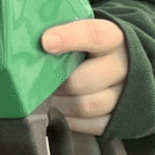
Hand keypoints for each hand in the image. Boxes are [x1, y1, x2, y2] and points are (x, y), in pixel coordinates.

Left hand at [41, 18, 127, 135]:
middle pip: (83, 79)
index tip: (45, 42)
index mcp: (113, 37)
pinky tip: (63, 109)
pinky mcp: (120, 117)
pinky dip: (72, 120)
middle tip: (40, 81)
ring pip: (86, 105)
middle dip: (56, 83)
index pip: (95, 35)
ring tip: (51, 96)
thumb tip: (30, 38)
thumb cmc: (86, 45)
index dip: (69, 38)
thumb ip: (59, 30)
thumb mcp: (78, 29)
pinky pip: (93, 125)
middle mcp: (123, 65)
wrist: (116, 62)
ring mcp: (125, 93)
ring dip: (61, 104)